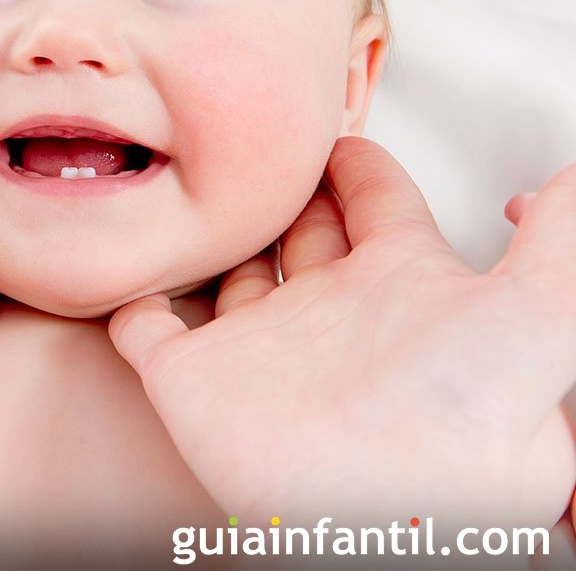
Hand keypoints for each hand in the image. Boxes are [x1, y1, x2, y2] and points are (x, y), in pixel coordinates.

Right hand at [110, 136, 575, 537]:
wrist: (373, 537)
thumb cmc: (459, 443)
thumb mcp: (530, 325)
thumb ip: (559, 248)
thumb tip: (572, 175)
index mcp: (398, 285)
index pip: (377, 201)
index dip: (357, 163)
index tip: (333, 132)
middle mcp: (329, 309)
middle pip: (302, 227)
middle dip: (285, 187)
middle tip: (261, 145)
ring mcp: (258, 345)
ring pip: (231, 270)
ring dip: (217, 236)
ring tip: (199, 194)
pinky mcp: (192, 380)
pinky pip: (146, 325)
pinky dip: (132, 298)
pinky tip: (130, 266)